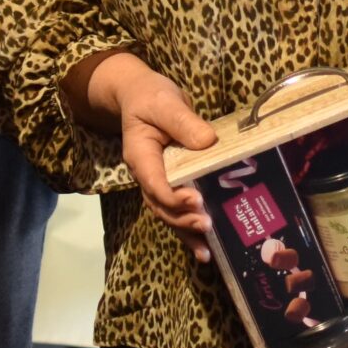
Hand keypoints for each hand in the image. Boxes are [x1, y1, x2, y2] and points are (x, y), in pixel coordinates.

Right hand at [80, 52, 218, 260]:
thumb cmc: (151, 97)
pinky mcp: (171, 183)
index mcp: (141, 156)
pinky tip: (206, 247)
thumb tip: (207, 141)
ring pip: (168, 214)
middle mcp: (146, 175)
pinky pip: (177, 210)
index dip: (173, 196)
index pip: (154, 182)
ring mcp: (157, 182)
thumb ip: (183, 121)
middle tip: (206, 224)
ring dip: (186, 232)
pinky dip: (189, 230)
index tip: (196, 200)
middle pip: (161, 206)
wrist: (141, 96)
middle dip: (183, 219)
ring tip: (207, 251)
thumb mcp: (166, 102)